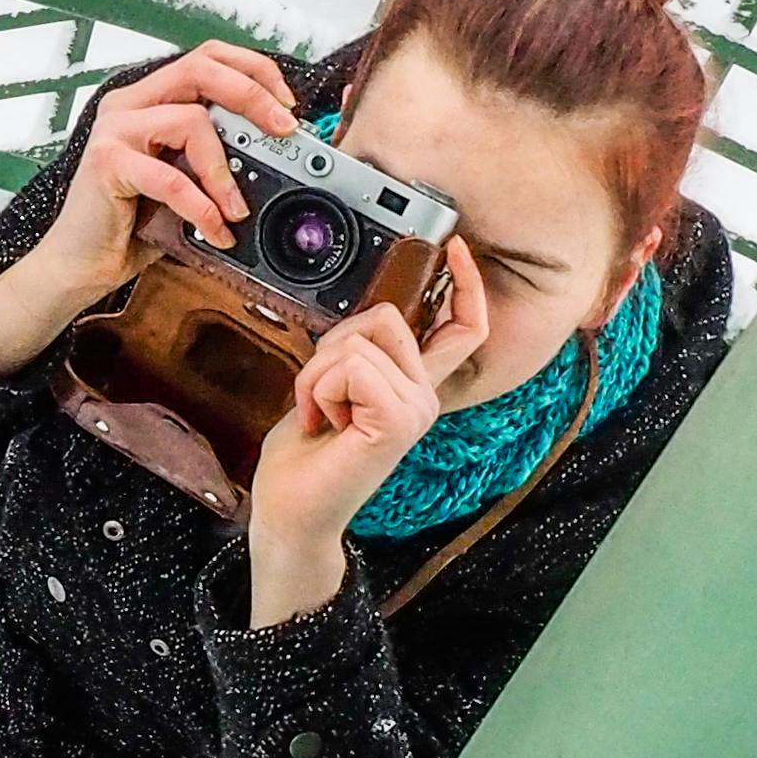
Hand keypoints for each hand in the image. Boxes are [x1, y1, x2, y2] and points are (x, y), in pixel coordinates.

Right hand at [0, 40, 304, 378]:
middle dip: (253, 96)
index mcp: (149, 99)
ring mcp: (115, 129)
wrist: (82, 264)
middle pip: (201, 68)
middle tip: (284, 131)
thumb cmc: (133, 223)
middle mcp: (129, 104)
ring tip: (237, 209)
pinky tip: (214, 230)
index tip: (286, 106)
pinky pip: (172, 177)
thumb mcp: (187, 180)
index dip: (253, 72)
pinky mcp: (107, 162)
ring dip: (226, 171)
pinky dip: (202, 207)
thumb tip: (277, 153)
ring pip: (192, 121)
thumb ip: (217, 157)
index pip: (208, 57)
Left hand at [245, 241, 488, 625]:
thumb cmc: (306, 453)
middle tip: (321, 398)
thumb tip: (364, 319)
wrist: (291, 510)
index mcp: (413, 386)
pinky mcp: (397, 420)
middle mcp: (425, 396)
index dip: (465, 284)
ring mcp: (416, 408)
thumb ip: (359, 352)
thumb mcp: (333, 386)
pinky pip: (350, 365)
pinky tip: (324, 425)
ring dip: (318, 374)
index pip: (461, 328)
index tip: (454, 247)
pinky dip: (318, 389)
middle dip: (332, 347)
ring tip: (321, 415)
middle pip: (388, 317)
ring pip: (360, 341)